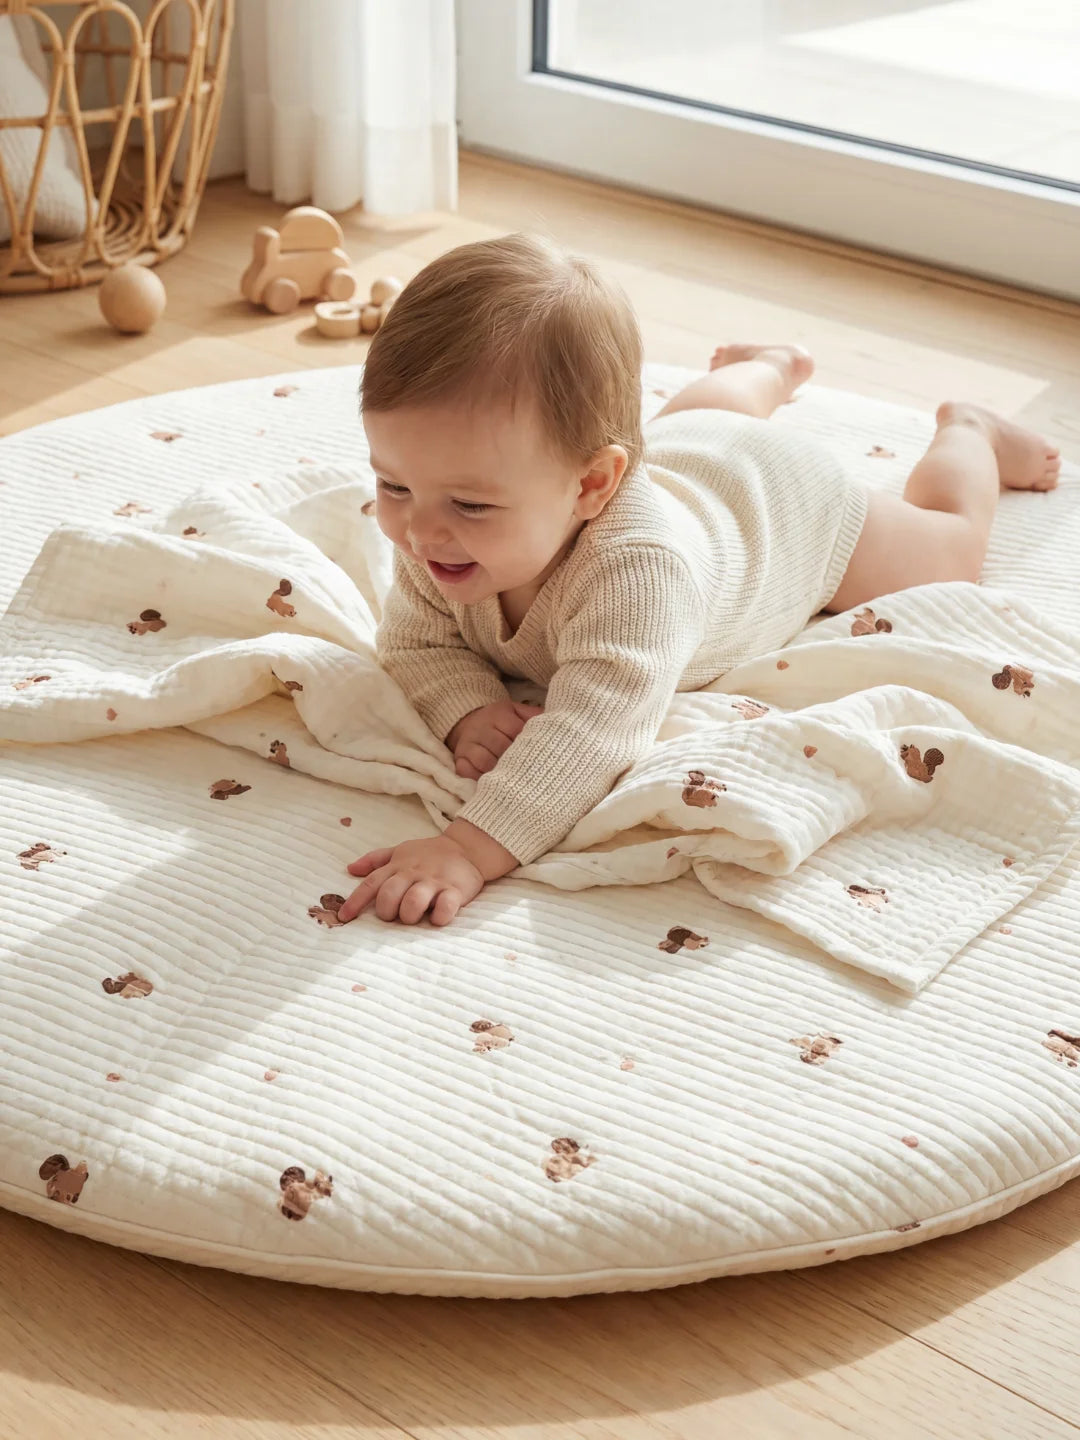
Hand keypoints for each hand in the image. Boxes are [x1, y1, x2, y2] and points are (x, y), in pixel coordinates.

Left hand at [339, 835, 484, 925]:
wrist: (467, 848)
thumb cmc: (429, 854)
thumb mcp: (400, 851)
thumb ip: (375, 860)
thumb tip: (350, 868)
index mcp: (398, 866)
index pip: (371, 883)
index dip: (355, 901)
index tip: (344, 917)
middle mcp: (413, 873)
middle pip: (389, 894)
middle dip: (387, 911)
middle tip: (394, 916)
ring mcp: (434, 881)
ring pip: (414, 901)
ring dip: (409, 915)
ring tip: (414, 918)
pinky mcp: (456, 890)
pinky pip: (446, 906)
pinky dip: (439, 917)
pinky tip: (437, 918)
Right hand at [446, 699, 542, 779]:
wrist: (470, 724)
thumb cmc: (502, 723)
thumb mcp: (518, 712)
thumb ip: (536, 716)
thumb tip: (560, 726)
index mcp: (499, 714)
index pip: (516, 731)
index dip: (529, 745)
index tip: (541, 757)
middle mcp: (481, 728)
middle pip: (501, 748)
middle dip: (517, 762)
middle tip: (532, 773)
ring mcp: (468, 745)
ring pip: (486, 763)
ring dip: (501, 774)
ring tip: (517, 782)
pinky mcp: (459, 761)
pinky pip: (469, 774)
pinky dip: (483, 782)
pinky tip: (496, 786)